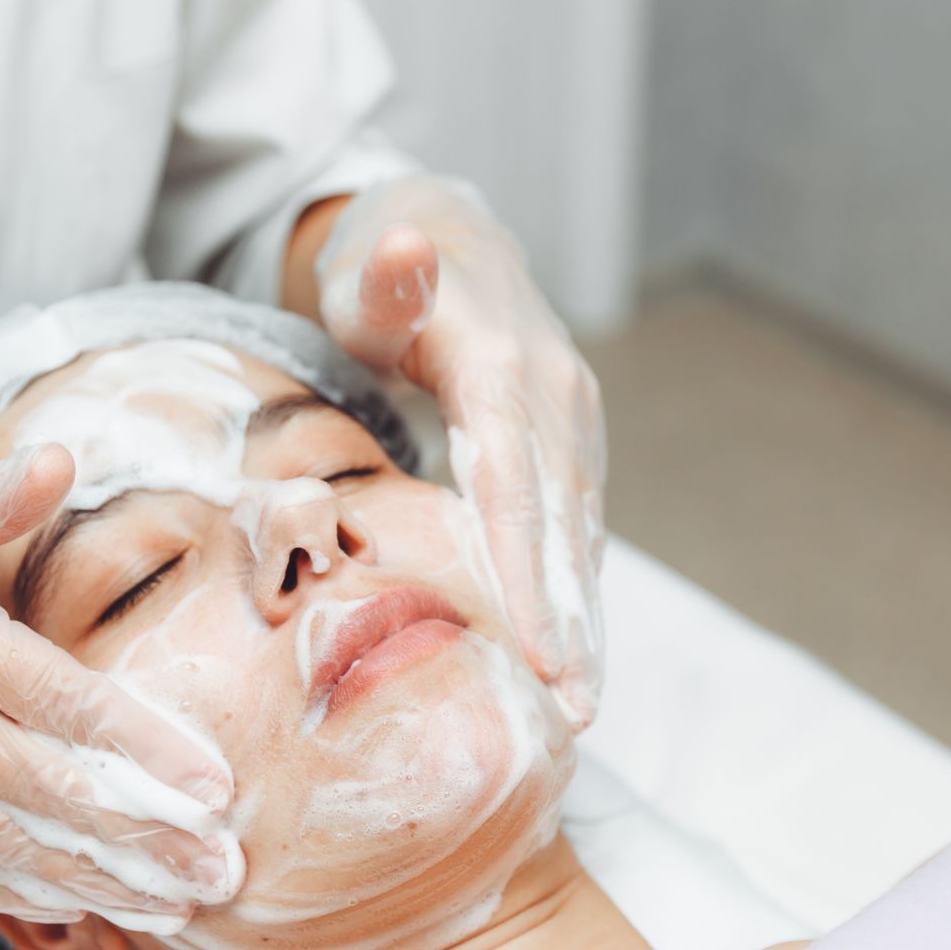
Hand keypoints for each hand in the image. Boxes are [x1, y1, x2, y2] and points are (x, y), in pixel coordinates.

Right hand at [0, 445, 239, 929]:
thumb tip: (63, 459)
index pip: (59, 699)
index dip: (142, 749)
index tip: (213, 785)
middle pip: (45, 787)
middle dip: (141, 835)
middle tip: (220, 870)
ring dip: (92, 878)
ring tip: (170, 906)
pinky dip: (5, 887)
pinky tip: (71, 905)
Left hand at [315, 175, 604, 727]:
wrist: (447, 239)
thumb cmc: (383, 271)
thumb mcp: (365, 272)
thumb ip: (382, 279)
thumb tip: (403, 250)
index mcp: (505, 368)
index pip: (516, 486)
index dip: (528, 572)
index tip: (542, 655)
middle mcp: (557, 399)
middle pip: (563, 525)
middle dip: (573, 622)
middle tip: (575, 710)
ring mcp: (572, 424)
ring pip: (581, 535)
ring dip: (585, 621)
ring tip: (580, 706)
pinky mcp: (571, 446)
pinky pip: (575, 528)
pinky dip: (574, 592)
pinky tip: (570, 656)